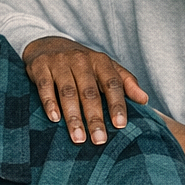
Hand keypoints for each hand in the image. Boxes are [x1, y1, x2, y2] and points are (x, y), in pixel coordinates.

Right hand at [23, 36, 147, 145]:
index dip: (117, 104)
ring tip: (78, 138)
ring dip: (73, 117)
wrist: (48, 44)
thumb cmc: (82, 64)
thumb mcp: (105, 68)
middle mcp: (81, 60)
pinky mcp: (40, 66)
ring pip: (68, 92)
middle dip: (95, 117)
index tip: (120, 125)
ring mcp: (59, 62)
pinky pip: (45, 86)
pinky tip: (54, 119)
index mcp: (100, 61)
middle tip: (99, 140)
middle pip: (90, 92)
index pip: (112, 84)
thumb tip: (144, 100)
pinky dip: (49, 103)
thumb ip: (126, 83)